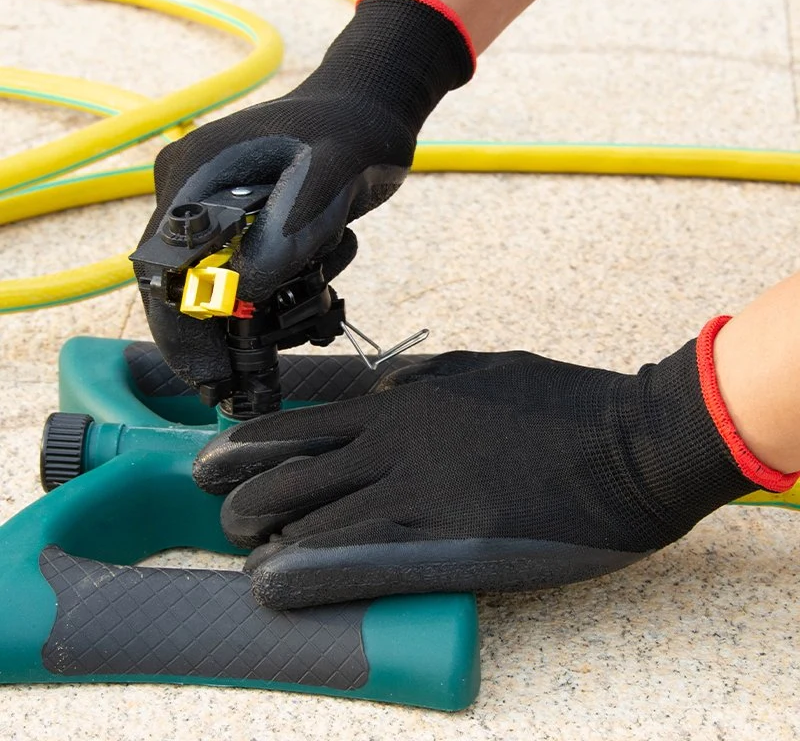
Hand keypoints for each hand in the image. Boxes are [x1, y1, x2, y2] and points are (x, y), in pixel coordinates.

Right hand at [134, 0, 473, 386]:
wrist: (373, 108)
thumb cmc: (354, 130)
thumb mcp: (331, 176)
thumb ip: (285, 232)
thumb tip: (239, 294)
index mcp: (194, 175)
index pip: (163, 268)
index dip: (180, 330)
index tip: (210, 375)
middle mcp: (192, 196)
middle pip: (184, 287)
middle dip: (219, 338)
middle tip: (244, 387)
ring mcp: (216, 212)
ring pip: (221, 289)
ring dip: (270, 311)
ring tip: (321, 301)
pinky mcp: (246, 226)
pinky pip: (249, 278)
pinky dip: (285, 293)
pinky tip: (326, 278)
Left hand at [193, 324, 757, 608]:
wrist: (631, 442)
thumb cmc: (563, 401)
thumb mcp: (483, 368)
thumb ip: (424, 381)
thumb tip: (382, 393)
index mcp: (402, 404)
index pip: (297, 426)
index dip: (245, 448)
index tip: (214, 466)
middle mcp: (396, 443)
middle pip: (288, 475)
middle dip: (244, 501)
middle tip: (233, 520)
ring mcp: (419, 492)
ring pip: (311, 519)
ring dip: (268, 542)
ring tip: (252, 558)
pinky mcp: (450, 541)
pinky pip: (358, 559)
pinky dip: (308, 573)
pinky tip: (276, 584)